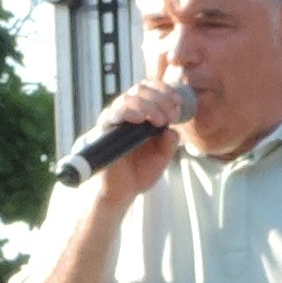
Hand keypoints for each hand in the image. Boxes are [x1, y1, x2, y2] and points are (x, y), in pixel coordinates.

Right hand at [86, 75, 191, 203]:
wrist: (117, 193)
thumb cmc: (137, 173)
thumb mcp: (161, 157)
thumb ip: (168, 143)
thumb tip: (172, 130)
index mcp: (140, 115)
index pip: (150, 91)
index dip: (165, 92)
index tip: (178, 103)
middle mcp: (125, 114)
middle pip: (140, 89)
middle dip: (160, 98)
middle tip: (172, 114)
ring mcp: (114, 121)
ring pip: (128, 98)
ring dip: (148, 105)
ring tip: (160, 120)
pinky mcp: (103, 130)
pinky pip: (113, 113)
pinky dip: (128, 111)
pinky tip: (140, 119)